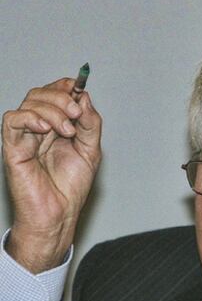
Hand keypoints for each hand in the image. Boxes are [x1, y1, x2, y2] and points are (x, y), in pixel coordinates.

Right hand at [2, 77, 101, 271]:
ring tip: (68, 131)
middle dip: (61, 97)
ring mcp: (25, 137)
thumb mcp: (90, 152)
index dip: (66, 86)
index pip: (55, 95)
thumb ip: (90, 125)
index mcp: (56, 128)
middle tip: (76, 113)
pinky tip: (46, 129)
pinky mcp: (13, 147)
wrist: (59, 215)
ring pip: (29, 102)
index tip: (79, 86)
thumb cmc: (70, 189)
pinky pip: (13, 120)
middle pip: (41, 94)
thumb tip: (85, 98)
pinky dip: (31, 117)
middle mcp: (39, 129)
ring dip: (52, 109)